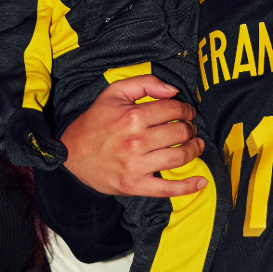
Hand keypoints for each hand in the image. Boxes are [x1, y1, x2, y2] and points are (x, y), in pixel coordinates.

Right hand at [57, 76, 206, 197]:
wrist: (71, 155)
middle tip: (190, 129)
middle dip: (191, 128)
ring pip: (180, 157)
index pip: (173, 109)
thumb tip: (173, 90)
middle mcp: (136, 141)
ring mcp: (136, 166)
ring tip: (196, 145)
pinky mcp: (135, 185)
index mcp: (132, 117)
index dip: (186, 109)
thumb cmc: (94, 123)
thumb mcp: (112, 94)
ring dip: (194, 150)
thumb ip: (143, 83)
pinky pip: (168, 188)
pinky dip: (188, 187)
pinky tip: (201, 181)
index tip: (187, 112)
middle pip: (180, 132)